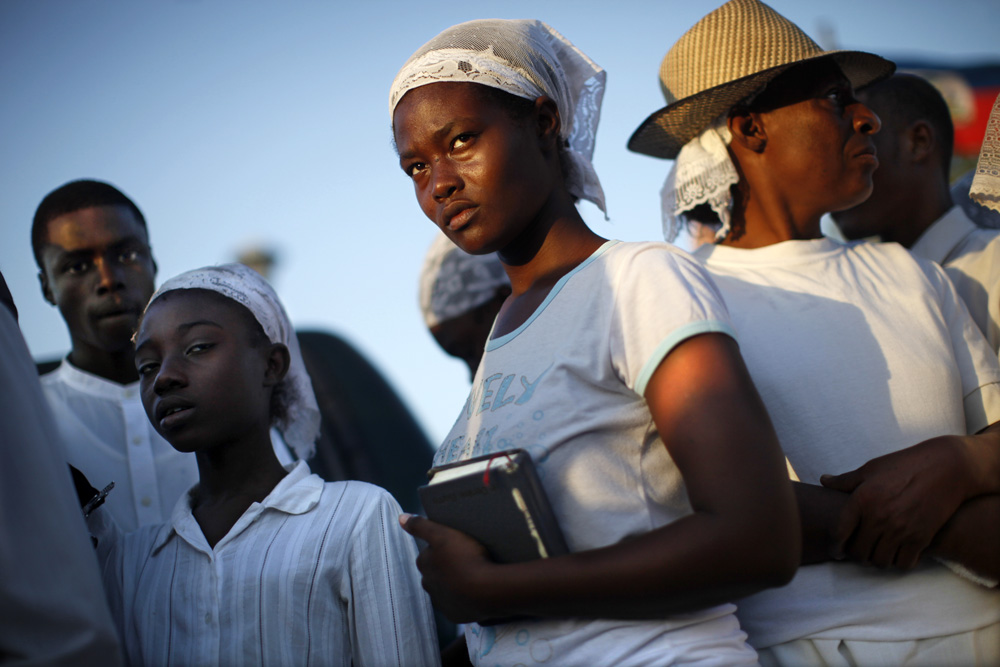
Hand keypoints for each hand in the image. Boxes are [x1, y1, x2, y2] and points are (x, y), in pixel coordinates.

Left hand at [399, 514, 498, 622]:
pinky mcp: (455, 615)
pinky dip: (463, 599)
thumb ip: (420, 526)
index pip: (427, 554)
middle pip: (435, 573)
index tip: (455, 546)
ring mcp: (442, 602)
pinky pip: (458, 605)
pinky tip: (476, 591)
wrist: (487, 590)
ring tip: (473, 575)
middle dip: (445, 568)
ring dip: (454, 584)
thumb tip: (401, 518)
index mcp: (424, 565)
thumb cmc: (465, 558)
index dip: (441, 549)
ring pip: (445, 590)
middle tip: (465, 559)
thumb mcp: (442, 534)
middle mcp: (429, 585)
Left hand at [820, 436, 970, 568]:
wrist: (946, 468)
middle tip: (858, 551)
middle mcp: (879, 518)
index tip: (835, 551)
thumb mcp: (871, 468)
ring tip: (876, 552)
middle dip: (855, 555)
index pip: (839, 533)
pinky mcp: (921, 538)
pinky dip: (898, 562)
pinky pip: (903, 563)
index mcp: (862, 500)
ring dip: (876, 560)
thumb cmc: (904, 465)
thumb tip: (823, 480)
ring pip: (880, 561)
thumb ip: (845, 480)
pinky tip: (897, 553)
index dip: (834, 547)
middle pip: (858, 552)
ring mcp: (901, 530)